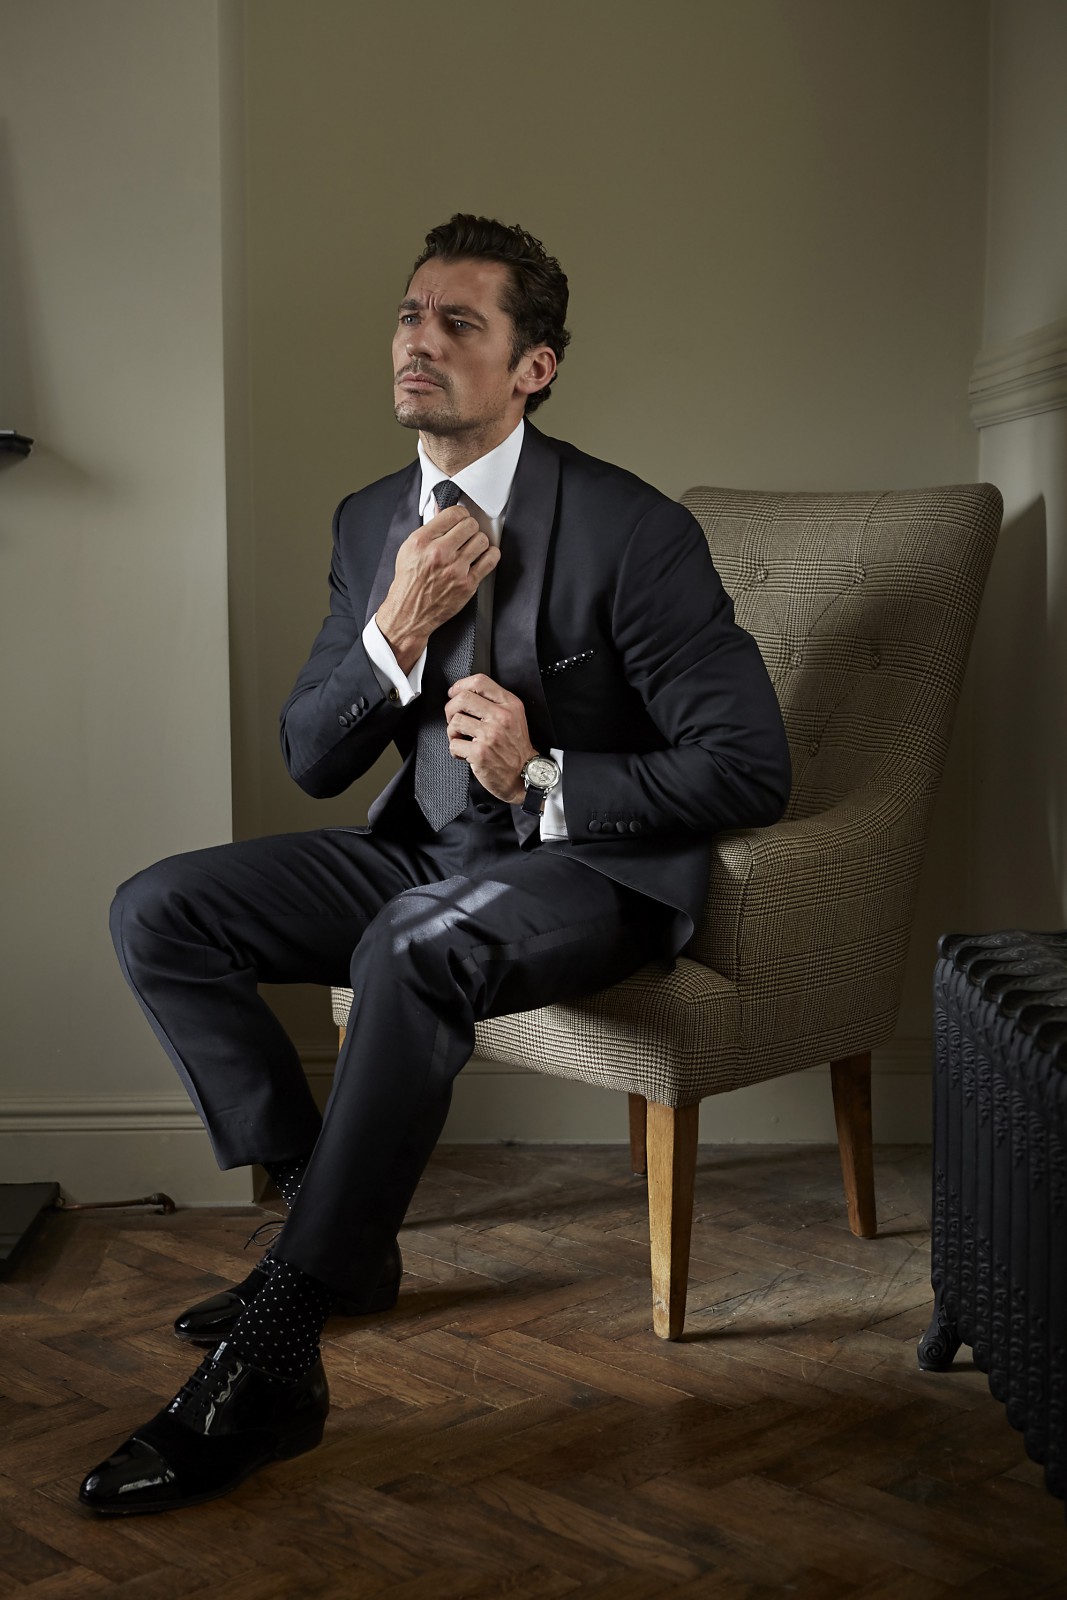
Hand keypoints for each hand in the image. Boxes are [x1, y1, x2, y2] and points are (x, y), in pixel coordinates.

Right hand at [376, 507, 500, 672]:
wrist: (409, 613)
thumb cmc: (409, 582)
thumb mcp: (409, 549)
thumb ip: (428, 530)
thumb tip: (441, 511)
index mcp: (422, 541)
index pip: (453, 514)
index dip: (460, 514)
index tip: (461, 518)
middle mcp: (439, 554)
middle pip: (470, 525)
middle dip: (469, 527)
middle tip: (466, 533)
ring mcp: (455, 570)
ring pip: (482, 540)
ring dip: (479, 541)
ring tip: (473, 546)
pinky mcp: (467, 584)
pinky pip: (490, 560)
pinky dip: (490, 554)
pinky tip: (483, 556)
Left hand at [446, 674, 535, 803]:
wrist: (525, 774)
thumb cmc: (516, 748)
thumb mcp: (514, 717)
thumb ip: (495, 702)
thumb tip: (463, 693)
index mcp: (509, 704)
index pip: (480, 681)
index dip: (461, 685)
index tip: (454, 694)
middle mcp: (501, 717)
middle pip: (462, 698)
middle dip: (451, 709)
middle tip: (455, 719)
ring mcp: (490, 735)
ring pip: (455, 721)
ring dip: (453, 732)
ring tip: (462, 739)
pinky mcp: (480, 752)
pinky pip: (454, 744)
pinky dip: (455, 750)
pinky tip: (465, 753)